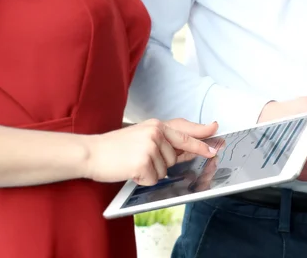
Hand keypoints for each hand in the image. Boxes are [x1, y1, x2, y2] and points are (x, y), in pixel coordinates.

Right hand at [83, 119, 217, 184]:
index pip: (185, 132)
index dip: (202, 139)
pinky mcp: (143, 163)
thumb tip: (188, 149)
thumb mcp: (142, 135)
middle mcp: (156, 133)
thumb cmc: (115, 147)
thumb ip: (164, 140)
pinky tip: (129, 170)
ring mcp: (150, 147)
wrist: (91, 153)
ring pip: (165, 171)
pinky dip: (142, 180)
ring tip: (132, 163)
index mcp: (157, 125)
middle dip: (161, 164)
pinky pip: (153, 180)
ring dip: (150, 172)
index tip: (215, 143)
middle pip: (175, 158)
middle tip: (139, 158)